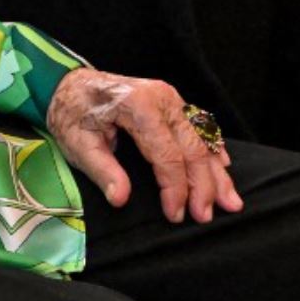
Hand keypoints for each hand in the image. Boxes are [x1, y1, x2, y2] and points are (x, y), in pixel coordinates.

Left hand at [46, 67, 242, 223]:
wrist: (69, 84)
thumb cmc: (72, 113)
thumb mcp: (77, 143)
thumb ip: (101, 171)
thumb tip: (120, 199)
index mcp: (138, 106)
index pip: (167, 156)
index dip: (175, 189)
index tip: (175, 215)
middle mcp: (162, 98)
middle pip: (193, 149)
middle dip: (203, 186)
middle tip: (205, 217)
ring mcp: (171, 98)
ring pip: (203, 140)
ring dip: (217, 173)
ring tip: (231, 203)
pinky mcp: (174, 102)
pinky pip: (201, 129)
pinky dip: (214, 151)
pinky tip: (224, 170)